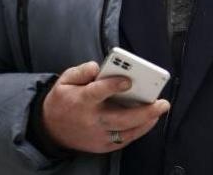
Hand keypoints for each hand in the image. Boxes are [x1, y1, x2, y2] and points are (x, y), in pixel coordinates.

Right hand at [42, 61, 169, 152]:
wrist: (50, 130)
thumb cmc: (63, 101)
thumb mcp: (64, 80)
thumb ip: (81, 71)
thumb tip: (98, 67)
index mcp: (81, 101)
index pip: (98, 93)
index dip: (113, 86)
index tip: (128, 80)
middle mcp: (91, 120)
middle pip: (120, 118)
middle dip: (143, 111)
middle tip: (161, 102)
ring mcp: (97, 136)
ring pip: (126, 132)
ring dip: (146, 122)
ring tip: (159, 110)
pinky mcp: (102, 146)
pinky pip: (125, 140)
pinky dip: (139, 131)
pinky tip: (149, 120)